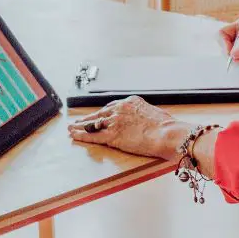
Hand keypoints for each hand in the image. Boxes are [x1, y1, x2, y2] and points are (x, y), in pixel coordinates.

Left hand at [68, 96, 185, 159]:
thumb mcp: (154, 113)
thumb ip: (143, 114)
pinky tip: (75, 135)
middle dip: (88, 118)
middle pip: (99, 114)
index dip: (101, 113)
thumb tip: (143, 120)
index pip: (111, 107)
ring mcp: (114, 122)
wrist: (166, 133)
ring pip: (93, 123)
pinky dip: (82, 135)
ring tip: (71, 128)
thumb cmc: (166, 126)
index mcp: (130, 101)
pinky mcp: (112, 135)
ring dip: (80, 126)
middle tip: (78, 121)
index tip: (96, 116)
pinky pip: (93, 135)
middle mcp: (120, 109)